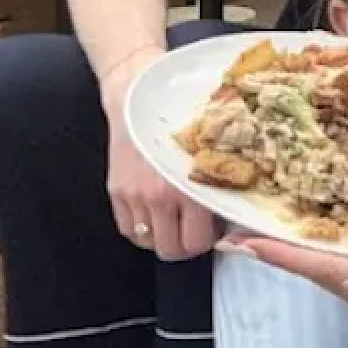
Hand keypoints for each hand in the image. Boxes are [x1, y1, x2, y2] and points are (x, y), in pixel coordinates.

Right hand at [104, 50, 217, 259]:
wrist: (139, 98)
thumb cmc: (184, 121)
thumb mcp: (210, 153)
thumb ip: (218, 186)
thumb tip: (232, 217)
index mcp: (191, 188)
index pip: (197, 243)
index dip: (207, 242)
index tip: (213, 230)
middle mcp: (160, 197)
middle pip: (171, 250)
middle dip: (184, 244)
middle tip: (193, 229)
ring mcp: (135, 196)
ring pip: (148, 243)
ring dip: (162, 236)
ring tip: (173, 219)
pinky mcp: (116, 191)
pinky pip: (127, 229)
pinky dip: (141, 227)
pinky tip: (153, 213)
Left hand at [227, 214, 347, 347]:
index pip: (317, 266)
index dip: (279, 251)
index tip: (238, 240)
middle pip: (317, 264)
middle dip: (288, 238)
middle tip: (262, 205)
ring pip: (333, 268)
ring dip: (313, 243)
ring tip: (297, 207)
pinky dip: (339, 250)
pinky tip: (345, 228)